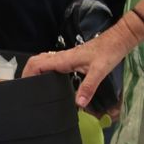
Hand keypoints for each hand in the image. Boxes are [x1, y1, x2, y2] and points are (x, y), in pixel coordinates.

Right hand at [23, 20, 138, 108]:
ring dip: (37, 70)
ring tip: (36, 87)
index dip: (27, 74)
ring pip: (45, 61)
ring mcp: (68, 56)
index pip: (37, 63)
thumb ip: (89, 87)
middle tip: (27, 89)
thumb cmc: (109, 52)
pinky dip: (47, 70)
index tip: (24, 88)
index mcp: (64, 59)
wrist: (119, 39)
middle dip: (28, 73)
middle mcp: (63, 56)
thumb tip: (78, 104)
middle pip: (37, 61)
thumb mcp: (100, 70)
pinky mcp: (74, 58)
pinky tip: (53, 81)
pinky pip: (54, 63)